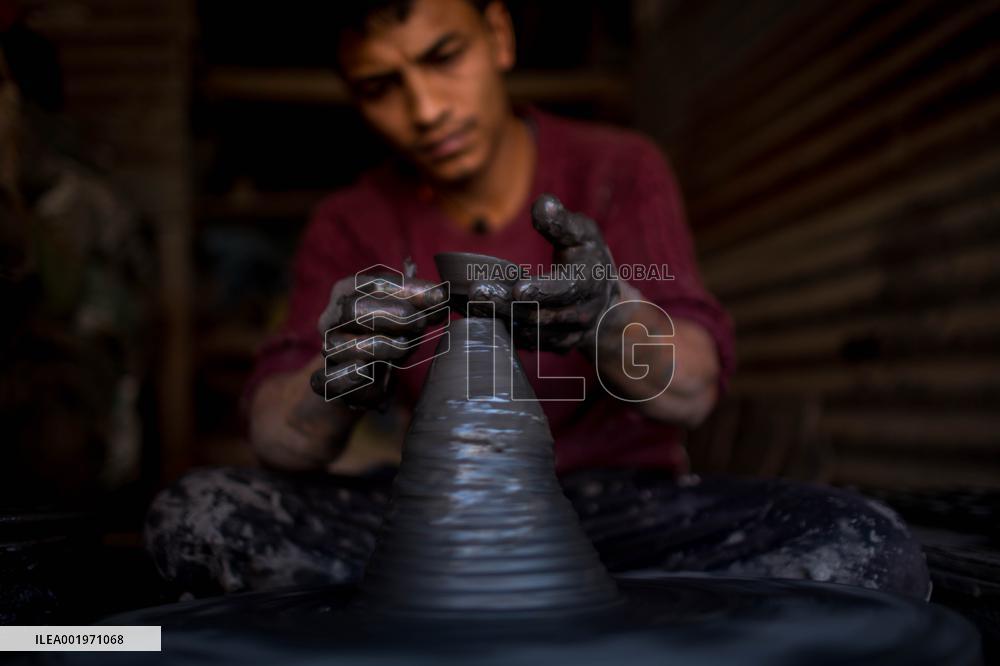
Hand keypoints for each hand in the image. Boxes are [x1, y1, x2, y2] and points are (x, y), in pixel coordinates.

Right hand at [310, 261, 447, 409]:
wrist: (365, 374)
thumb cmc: (388, 334)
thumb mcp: (407, 315)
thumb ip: (421, 305)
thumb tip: (441, 296)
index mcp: (347, 292)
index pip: (371, 282)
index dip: (406, 288)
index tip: (437, 296)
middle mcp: (332, 318)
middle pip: (352, 309)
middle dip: (392, 314)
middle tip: (420, 322)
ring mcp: (326, 348)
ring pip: (338, 345)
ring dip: (380, 346)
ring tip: (405, 347)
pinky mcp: (325, 380)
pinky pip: (323, 379)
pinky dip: (344, 376)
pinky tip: (365, 372)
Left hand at [470, 194, 619, 352]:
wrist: (606, 300)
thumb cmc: (588, 257)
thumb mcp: (582, 233)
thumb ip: (561, 222)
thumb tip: (543, 204)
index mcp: (588, 282)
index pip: (566, 288)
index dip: (543, 289)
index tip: (518, 288)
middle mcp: (579, 313)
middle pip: (540, 313)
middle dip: (508, 305)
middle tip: (478, 294)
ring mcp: (567, 334)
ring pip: (529, 331)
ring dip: (500, 318)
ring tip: (471, 303)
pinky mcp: (553, 346)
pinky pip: (526, 342)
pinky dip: (502, 330)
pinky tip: (478, 315)